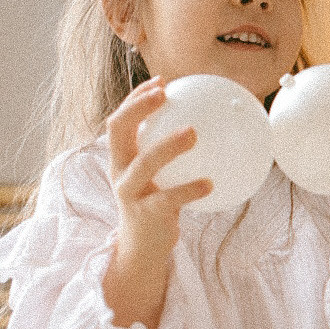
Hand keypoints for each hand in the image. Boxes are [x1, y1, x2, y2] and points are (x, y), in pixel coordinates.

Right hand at [106, 79, 211, 255]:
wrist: (143, 247)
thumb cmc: (155, 203)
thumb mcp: (155, 176)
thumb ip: (166, 152)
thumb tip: (202, 123)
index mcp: (120, 158)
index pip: (119, 120)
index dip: (136, 98)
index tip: (161, 81)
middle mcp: (120, 171)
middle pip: (118, 131)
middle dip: (138, 108)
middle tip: (166, 95)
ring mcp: (131, 194)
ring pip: (144, 164)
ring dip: (168, 145)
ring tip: (193, 133)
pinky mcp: (147, 215)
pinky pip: (169, 199)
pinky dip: (190, 189)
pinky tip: (211, 183)